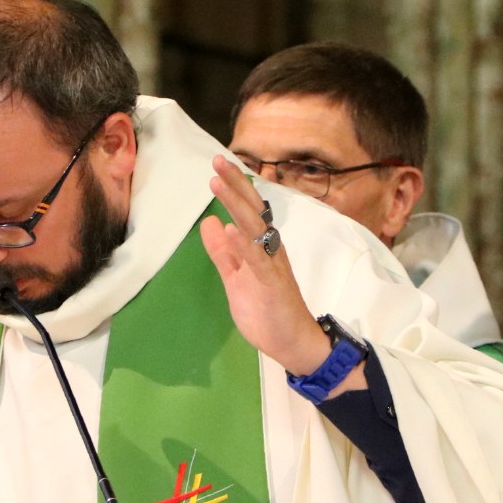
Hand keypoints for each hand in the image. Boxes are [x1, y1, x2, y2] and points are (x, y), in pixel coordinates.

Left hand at [198, 156, 359, 391]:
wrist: (293, 343)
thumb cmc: (267, 310)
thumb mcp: (236, 278)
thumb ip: (223, 252)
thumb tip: (209, 222)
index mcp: (261, 245)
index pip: (247, 210)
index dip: (234, 187)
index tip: (218, 165)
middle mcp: (269, 248)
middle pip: (251, 210)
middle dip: (234, 184)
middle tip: (217, 159)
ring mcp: (272, 264)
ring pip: (253, 227)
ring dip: (235, 204)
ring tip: (217, 183)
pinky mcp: (271, 283)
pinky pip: (257, 260)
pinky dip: (242, 243)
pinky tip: (229, 228)